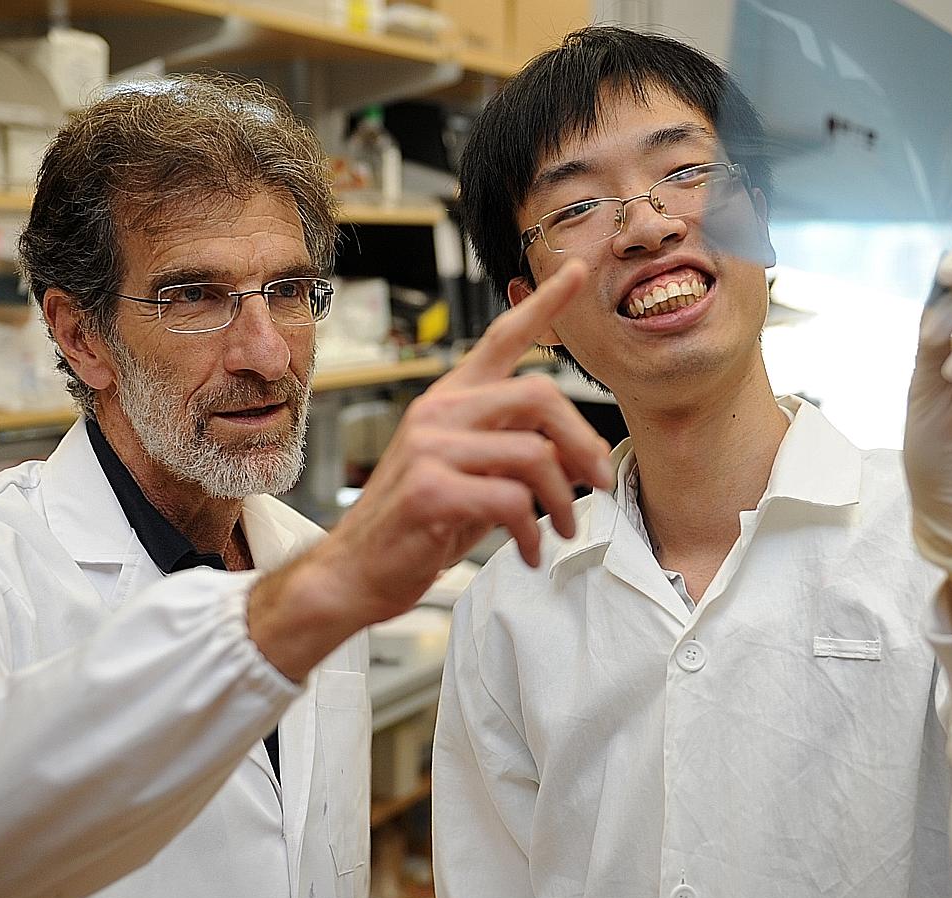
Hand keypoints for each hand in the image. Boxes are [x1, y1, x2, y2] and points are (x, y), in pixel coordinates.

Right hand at [251, 260, 614, 678]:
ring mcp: (431, 447)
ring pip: (534, 453)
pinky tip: (529, 552)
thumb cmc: (415, 526)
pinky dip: (533, 533)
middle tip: (596, 481)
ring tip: (563, 530)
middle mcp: (439, 411)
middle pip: (540, 395)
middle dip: (583, 442)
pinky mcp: (430, 489)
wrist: (355, 571)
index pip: (502, 338)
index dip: (544, 303)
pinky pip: (512, 500)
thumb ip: (517, 453)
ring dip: (563, 500)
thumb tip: (579, 456)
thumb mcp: (473, 479)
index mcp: (451, 400)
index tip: (575, 272)